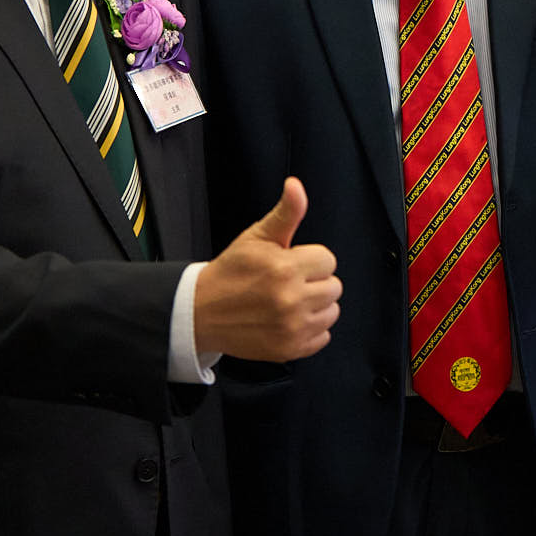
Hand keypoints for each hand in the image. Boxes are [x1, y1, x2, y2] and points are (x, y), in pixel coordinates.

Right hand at [193, 178, 341, 360]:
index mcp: (285, 268)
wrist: (202, 313)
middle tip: (288, 283)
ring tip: (289, 301)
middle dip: (314, 282)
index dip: (310, 260)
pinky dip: (311, 330)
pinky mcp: (289, 350)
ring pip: (332, 312)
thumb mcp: (256, 237)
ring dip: (316, 306)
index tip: (291, 263)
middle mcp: (291, 300)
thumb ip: (285, 213)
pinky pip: (323, 337)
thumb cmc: (231, 272)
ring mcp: (291, 328)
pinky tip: (289, 320)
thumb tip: (296, 185)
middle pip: (334, 286)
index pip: (328, 260)